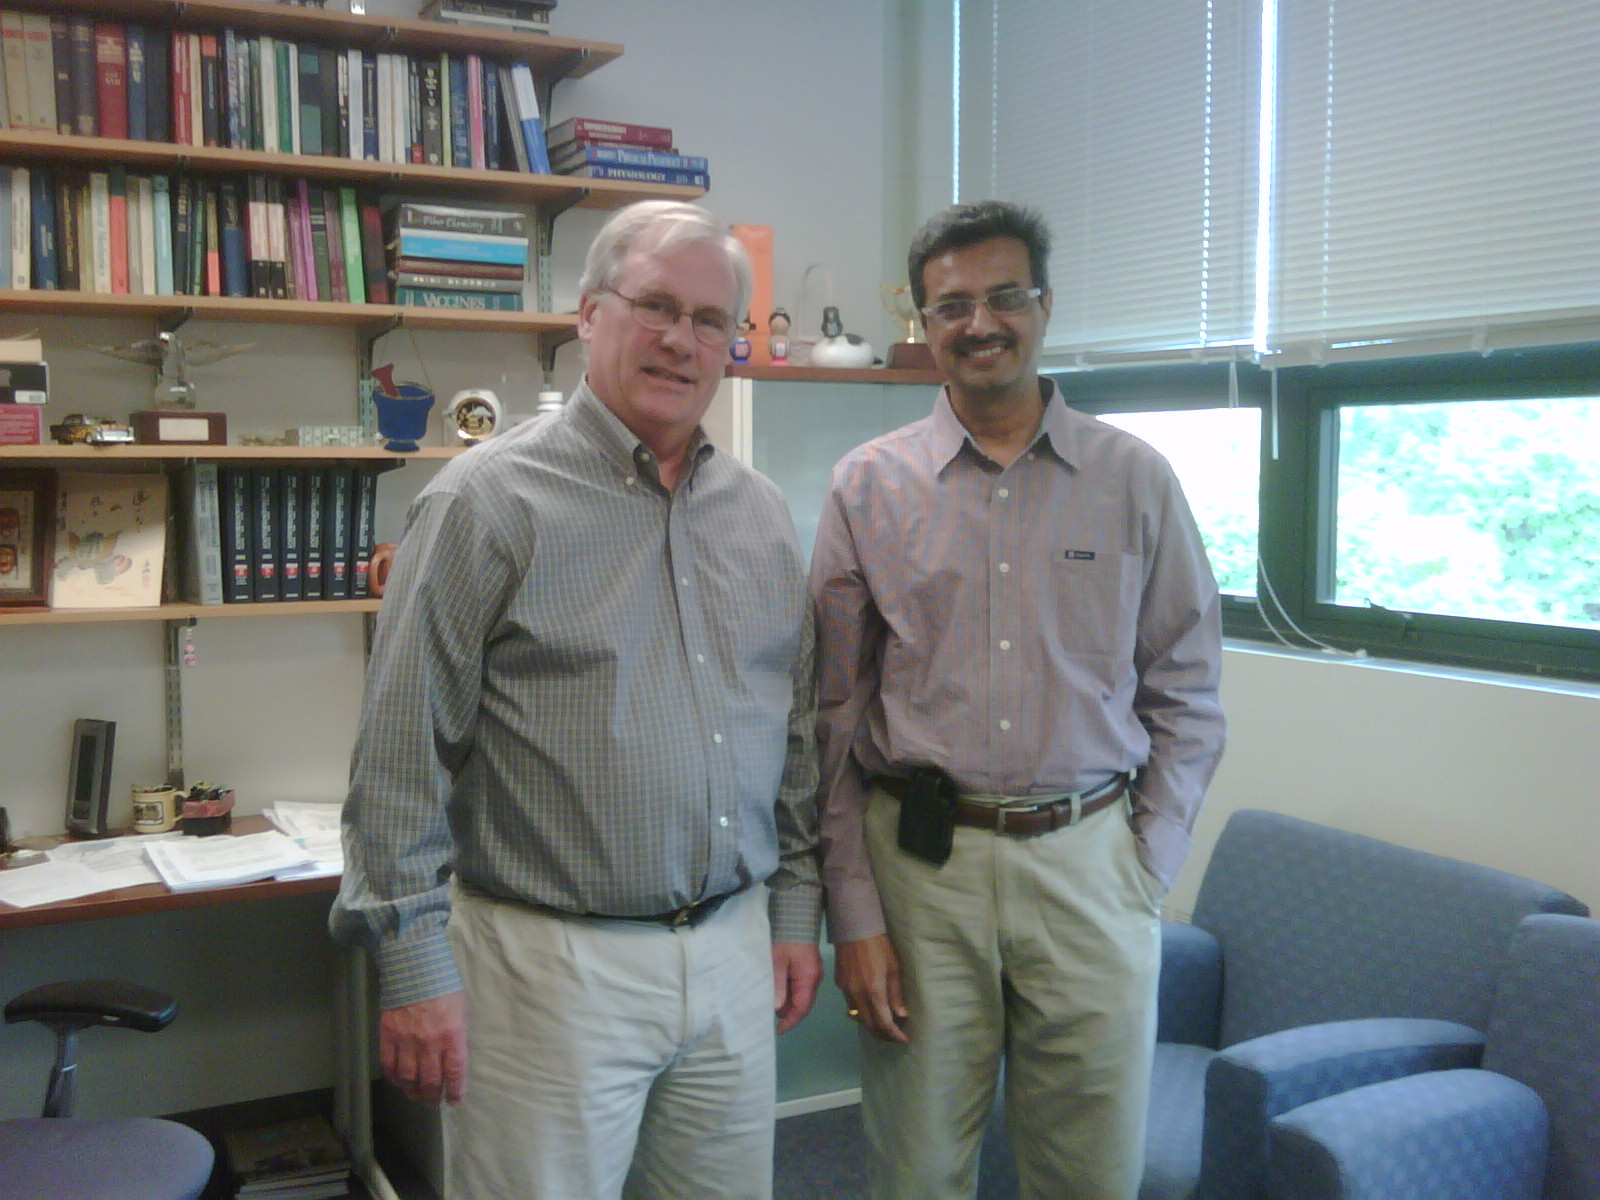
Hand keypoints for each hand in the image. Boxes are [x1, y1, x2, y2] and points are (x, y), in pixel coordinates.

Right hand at [379, 990, 468, 1105]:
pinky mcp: (388, 1036)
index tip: (454, 1101)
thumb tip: (453, 1057)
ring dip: (412, 1091)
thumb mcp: (461, 1010)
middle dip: (432, 1096)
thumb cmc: (444, 987)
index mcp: (452, 1035)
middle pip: (430, 1081)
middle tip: (433, 1102)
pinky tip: (398, 1082)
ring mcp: (407, 1041)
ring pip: (408, 1078)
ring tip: (416, 1096)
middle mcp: (430, 1043)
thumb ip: (457, 1035)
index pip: (455, 1072)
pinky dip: (394, 1078)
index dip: (455, 1091)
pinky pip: (389, 1065)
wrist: (416, 968)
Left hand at [772, 941, 822, 1033]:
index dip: (790, 1021)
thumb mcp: (777, 961)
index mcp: (809, 979)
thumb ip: (778, 985)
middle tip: (768, 1012)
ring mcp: (813, 972)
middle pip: (802, 1003)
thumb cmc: (786, 937)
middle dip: (787, 1011)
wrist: (797, 914)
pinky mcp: (809, 966)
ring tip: (769, 1000)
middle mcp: (815, 978)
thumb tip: (778, 1008)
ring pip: (801, 995)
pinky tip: (776, 988)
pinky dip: (789, 990)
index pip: (802, 1008)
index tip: (778, 1030)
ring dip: (787, 1000)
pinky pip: (800, 985)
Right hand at [836, 934, 908, 1043]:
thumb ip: (896, 994)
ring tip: (883, 1027)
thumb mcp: (894, 968)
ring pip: (858, 1017)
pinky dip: (861, 1013)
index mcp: (874, 992)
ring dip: (871, 1025)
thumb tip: (901, 1015)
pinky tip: (869, 1009)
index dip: (894, 1034)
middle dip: (882, 1035)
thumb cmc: (880, 946)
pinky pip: (850, 1005)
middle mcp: (858, 996)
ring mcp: (846, 991)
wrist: (854, 928)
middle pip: (869, 1025)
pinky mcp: (840, 984)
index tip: (903, 1039)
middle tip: (894, 1037)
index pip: (884, 1023)